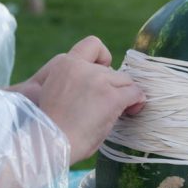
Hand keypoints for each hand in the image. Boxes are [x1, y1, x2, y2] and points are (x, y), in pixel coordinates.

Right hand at [35, 36, 145, 164]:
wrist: (50, 142)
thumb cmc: (52, 127)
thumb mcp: (56, 92)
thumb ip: (75, 82)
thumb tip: (99, 88)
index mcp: (65, 64)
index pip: (92, 44)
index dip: (103, 58)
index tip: (102, 73)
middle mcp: (81, 67)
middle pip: (114, 70)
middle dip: (114, 86)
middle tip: (109, 105)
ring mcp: (97, 80)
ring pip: (126, 81)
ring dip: (125, 95)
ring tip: (120, 111)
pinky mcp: (111, 97)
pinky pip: (135, 93)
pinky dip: (137, 102)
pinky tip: (132, 111)